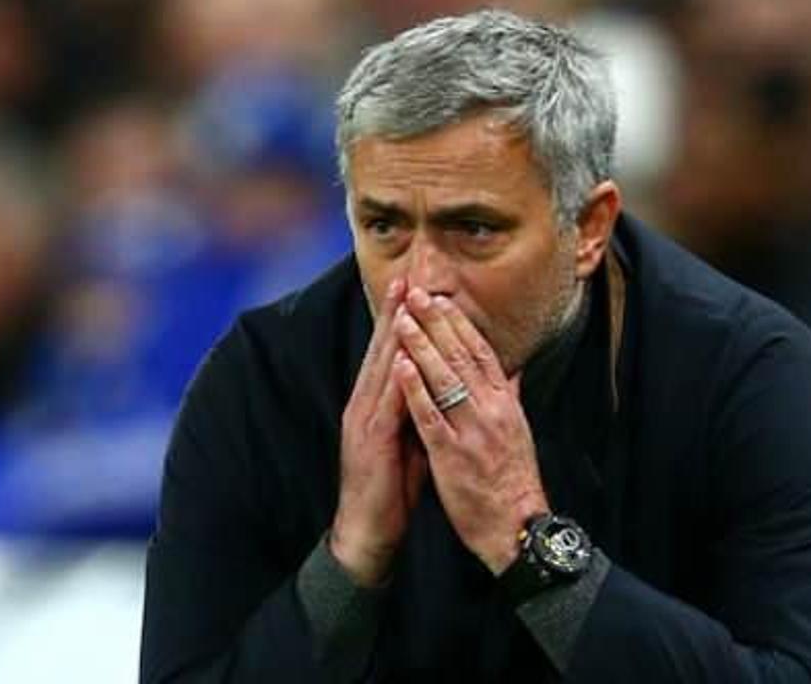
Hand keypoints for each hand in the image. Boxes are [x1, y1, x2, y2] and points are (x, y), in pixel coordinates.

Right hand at [331, 277, 428, 585]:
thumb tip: (447, 384)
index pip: (392, 353)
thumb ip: (424, 409)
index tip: (416, 287)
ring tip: (405, 305)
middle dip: (396, 314)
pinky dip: (394, 381)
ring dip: (393, 337)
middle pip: (383, 352)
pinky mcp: (369, 443)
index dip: (403, 319)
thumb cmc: (394, 488)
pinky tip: (402, 360)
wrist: (369, 532)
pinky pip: (384, 406)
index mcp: (377, 404)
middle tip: (408, 278)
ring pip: (381, 370)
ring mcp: (363, 423)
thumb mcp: (413, 440)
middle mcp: (365, 406)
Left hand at [391, 288, 549, 574]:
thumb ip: (511, 397)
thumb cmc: (513, 480)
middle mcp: (492, 410)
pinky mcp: (453, 455)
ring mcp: (472, 431)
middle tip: (417, 293)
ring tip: (402, 319)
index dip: (459, 324)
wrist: (516, 527)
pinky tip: (400, 367)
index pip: (481, 353)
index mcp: (505, 404)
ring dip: (422, 345)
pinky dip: (416, 389)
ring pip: (445, 379)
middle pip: (462, 357)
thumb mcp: (518, 431)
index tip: (441, 299)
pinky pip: (431, 416)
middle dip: (437, 323)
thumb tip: (513, 368)